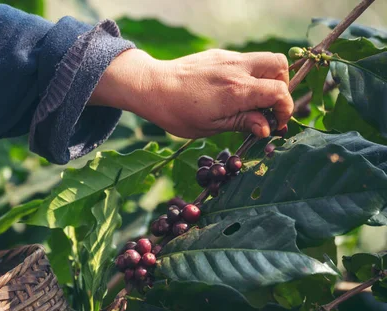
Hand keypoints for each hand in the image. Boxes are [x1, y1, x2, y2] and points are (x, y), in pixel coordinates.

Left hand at [90, 48, 292, 138]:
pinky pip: (244, 60)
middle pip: (279, 65)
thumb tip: (266, 129)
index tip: (275, 123)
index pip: (279, 92)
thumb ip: (242, 123)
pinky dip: (248, 73)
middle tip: (267, 106)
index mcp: (237, 91)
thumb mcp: (211, 127)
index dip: (285, 109)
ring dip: (266, 78)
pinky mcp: (218, 55)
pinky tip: (231, 90)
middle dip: (282, 86)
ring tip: (251, 99)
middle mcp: (236, 69)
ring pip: (264, 59)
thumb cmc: (177, 113)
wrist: (152, 87)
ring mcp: (228, 58)